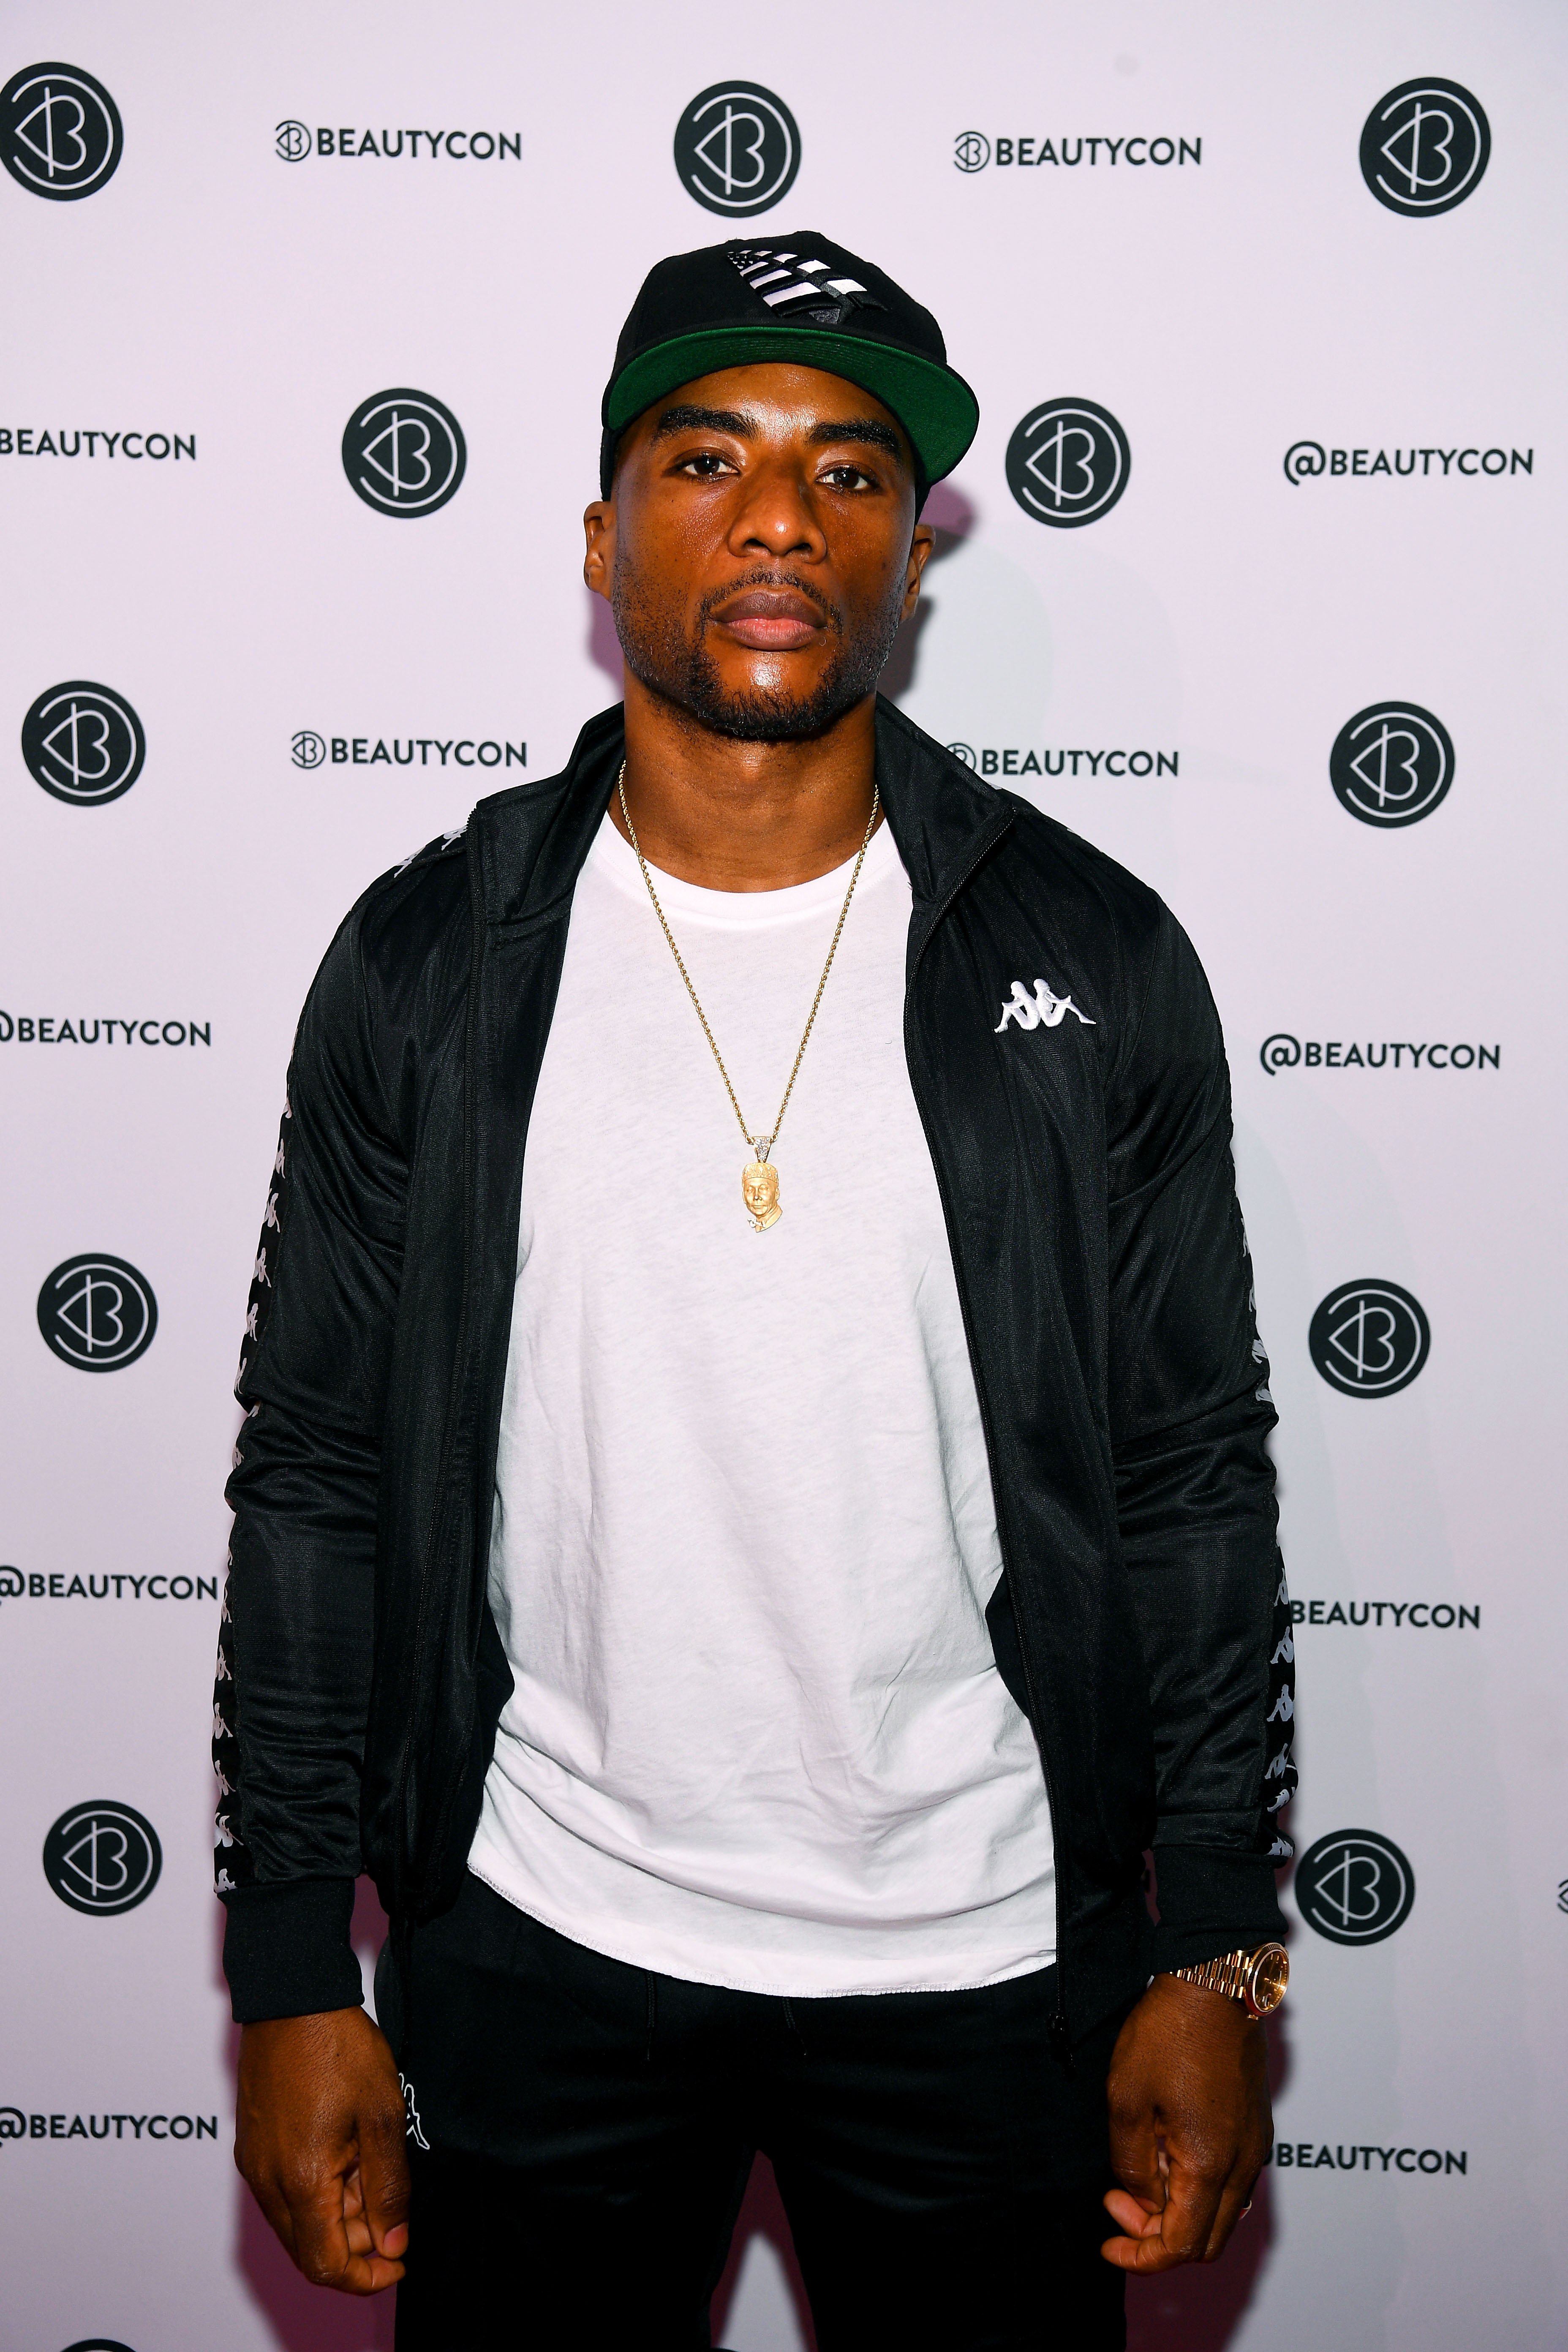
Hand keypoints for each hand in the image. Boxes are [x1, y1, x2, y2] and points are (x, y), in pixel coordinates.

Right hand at [236, 2006, 410, 2294]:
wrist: (292, 1998)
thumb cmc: (337, 2046)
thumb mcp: (382, 2115)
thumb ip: (388, 2187)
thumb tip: (393, 2242)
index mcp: (299, 2180)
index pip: (325, 2264)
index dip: (365, 2276)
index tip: (398, 2261)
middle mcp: (266, 2181)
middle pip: (309, 2249)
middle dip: (356, 2242)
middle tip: (391, 2202)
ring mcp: (254, 2163)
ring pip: (297, 2221)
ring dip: (338, 2214)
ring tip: (370, 2166)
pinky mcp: (252, 2145)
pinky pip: (284, 2192)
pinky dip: (317, 2191)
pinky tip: (345, 2152)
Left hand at [1100, 1973, 1271, 2270]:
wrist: (1214, 1982)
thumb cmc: (1169, 2033)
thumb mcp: (1127, 2100)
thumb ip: (1132, 2164)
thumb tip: (1141, 2201)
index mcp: (1213, 2165)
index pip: (1183, 2246)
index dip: (1142, 2256)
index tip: (1108, 2242)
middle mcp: (1244, 2164)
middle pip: (1207, 2241)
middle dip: (1159, 2238)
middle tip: (1118, 2204)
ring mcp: (1255, 2145)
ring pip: (1222, 2213)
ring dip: (1180, 2212)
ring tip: (1140, 2172)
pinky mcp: (1255, 2126)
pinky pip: (1231, 2181)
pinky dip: (1199, 2187)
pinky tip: (1168, 2151)